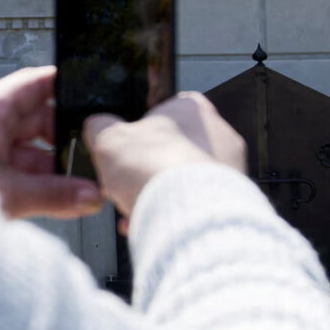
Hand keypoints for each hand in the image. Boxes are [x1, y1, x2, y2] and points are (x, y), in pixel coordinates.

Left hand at [0, 67, 102, 219]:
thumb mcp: (8, 194)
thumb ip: (55, 195)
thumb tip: (90, 196)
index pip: (32, 85)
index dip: (62, 85)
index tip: (90, 91)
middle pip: (36, 121)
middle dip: (64, 140)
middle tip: (93, 155)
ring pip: (27, 150)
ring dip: (52, 168)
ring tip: (78, 186)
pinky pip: (15, 171)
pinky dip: (36, 183)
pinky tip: (56, 199)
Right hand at [82, 93, 246, 224]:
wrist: (189, 213)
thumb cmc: (159, 170)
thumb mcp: (109, 140)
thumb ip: (101, 128)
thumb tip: (97, 126)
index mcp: (191, 108)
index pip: (165, 109)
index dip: (139, 130)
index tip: (125, 147)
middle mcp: (218, 134)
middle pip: (174, 149)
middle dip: (147, 168)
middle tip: (126, 182)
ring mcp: (229, 168)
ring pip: (186, 179)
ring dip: (159, 193)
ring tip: (137, 207)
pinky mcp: (233, 199)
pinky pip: (198, 204)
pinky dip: (176, 213)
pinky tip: (155, 222)